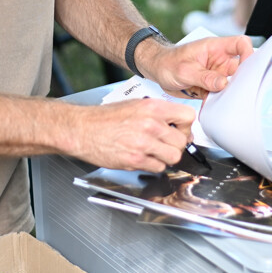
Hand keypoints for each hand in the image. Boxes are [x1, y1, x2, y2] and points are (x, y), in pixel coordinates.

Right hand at [67, 99, 196, 172]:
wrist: (83, 129)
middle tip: (165, 144)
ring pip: (173, 157)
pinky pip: (158, 167)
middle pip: (182, 141)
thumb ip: (158, 113)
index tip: (180, 130)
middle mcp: (150, 124)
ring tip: (154, 151)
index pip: (188, 117)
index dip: (185, 126)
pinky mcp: (135, 160)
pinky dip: (153, 165)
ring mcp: (143, 143)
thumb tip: (177, 124)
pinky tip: (142, 157)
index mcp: (152, 107)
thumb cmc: (105, 118)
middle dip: (175, 144)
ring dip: (166, 157)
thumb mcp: (135, 105)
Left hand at [148, 35, 254, 99]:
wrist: (157, 70)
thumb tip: (223, 84)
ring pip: (233, 84)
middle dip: (242, 80)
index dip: (249, 53)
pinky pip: (221, 95)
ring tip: (221, 102)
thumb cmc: (167, 62)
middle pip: (242, 68)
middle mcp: (219, 61)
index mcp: (215, 48)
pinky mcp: (212, 87)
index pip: (240, 44)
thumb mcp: (184, 70)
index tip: (248, 68)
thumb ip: (204, 77)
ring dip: (229, 94)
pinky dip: (219, 102)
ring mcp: (217, 74)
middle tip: (236, 92)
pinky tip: (212, 107)